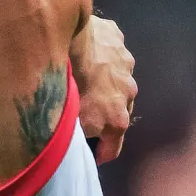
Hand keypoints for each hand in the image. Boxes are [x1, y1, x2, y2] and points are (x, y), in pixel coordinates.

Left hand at [70, 16, 136, 163]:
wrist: (70, 39)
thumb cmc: (66, 86)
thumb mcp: (68, 122)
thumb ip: (74, 135)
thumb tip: (70, 141)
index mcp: (117, 120)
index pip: (113, 149)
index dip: (99, 155)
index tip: (88, 156)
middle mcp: (129, 94)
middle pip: (116, 112)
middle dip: (102, 116)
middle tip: (81, 112)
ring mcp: (127, 65)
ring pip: (115, 80)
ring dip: (103, 83)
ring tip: (82, 77)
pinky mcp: (118, 40)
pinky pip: (109, 51)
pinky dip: (99, 55)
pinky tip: (83, 51)